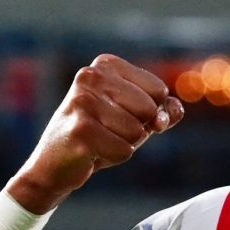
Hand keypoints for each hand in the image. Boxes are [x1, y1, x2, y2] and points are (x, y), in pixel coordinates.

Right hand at [9, 56, 183, 211]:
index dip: (151, 112)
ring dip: (125, 144)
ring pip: (137, 131)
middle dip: (138, 129)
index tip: (123, 115)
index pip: (158, 90)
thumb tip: (174, 109)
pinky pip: (124, 150)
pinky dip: (115, 157)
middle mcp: (91, 76)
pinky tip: (92, 152)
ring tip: (100, 140)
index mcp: (105, 65)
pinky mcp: (80, 129)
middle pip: (149, 109)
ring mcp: (82, 101)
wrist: (55, 165)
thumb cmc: (99, 135)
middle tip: (108, 131)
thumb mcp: (134, 118)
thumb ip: (162, 110)